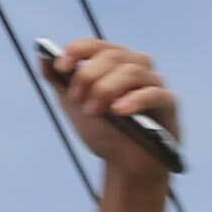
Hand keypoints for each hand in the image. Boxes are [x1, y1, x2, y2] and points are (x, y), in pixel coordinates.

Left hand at [40, 37, 182, 174]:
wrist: (125, 165)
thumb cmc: (104, 131)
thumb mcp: (75, 107)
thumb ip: (59, 82)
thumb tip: (42, 56)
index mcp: (114, 63)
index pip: (97, 45)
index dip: (78, 51)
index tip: (61, 67)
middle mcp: (137, 66)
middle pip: (114, 56)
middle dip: (90, 76)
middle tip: (76, 99)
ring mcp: (154, 83)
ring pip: (132, 71)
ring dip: (107, 88)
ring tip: (92, 111)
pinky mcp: (169, 104)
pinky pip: (154, 93)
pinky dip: (134, 100)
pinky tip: (118, 111)